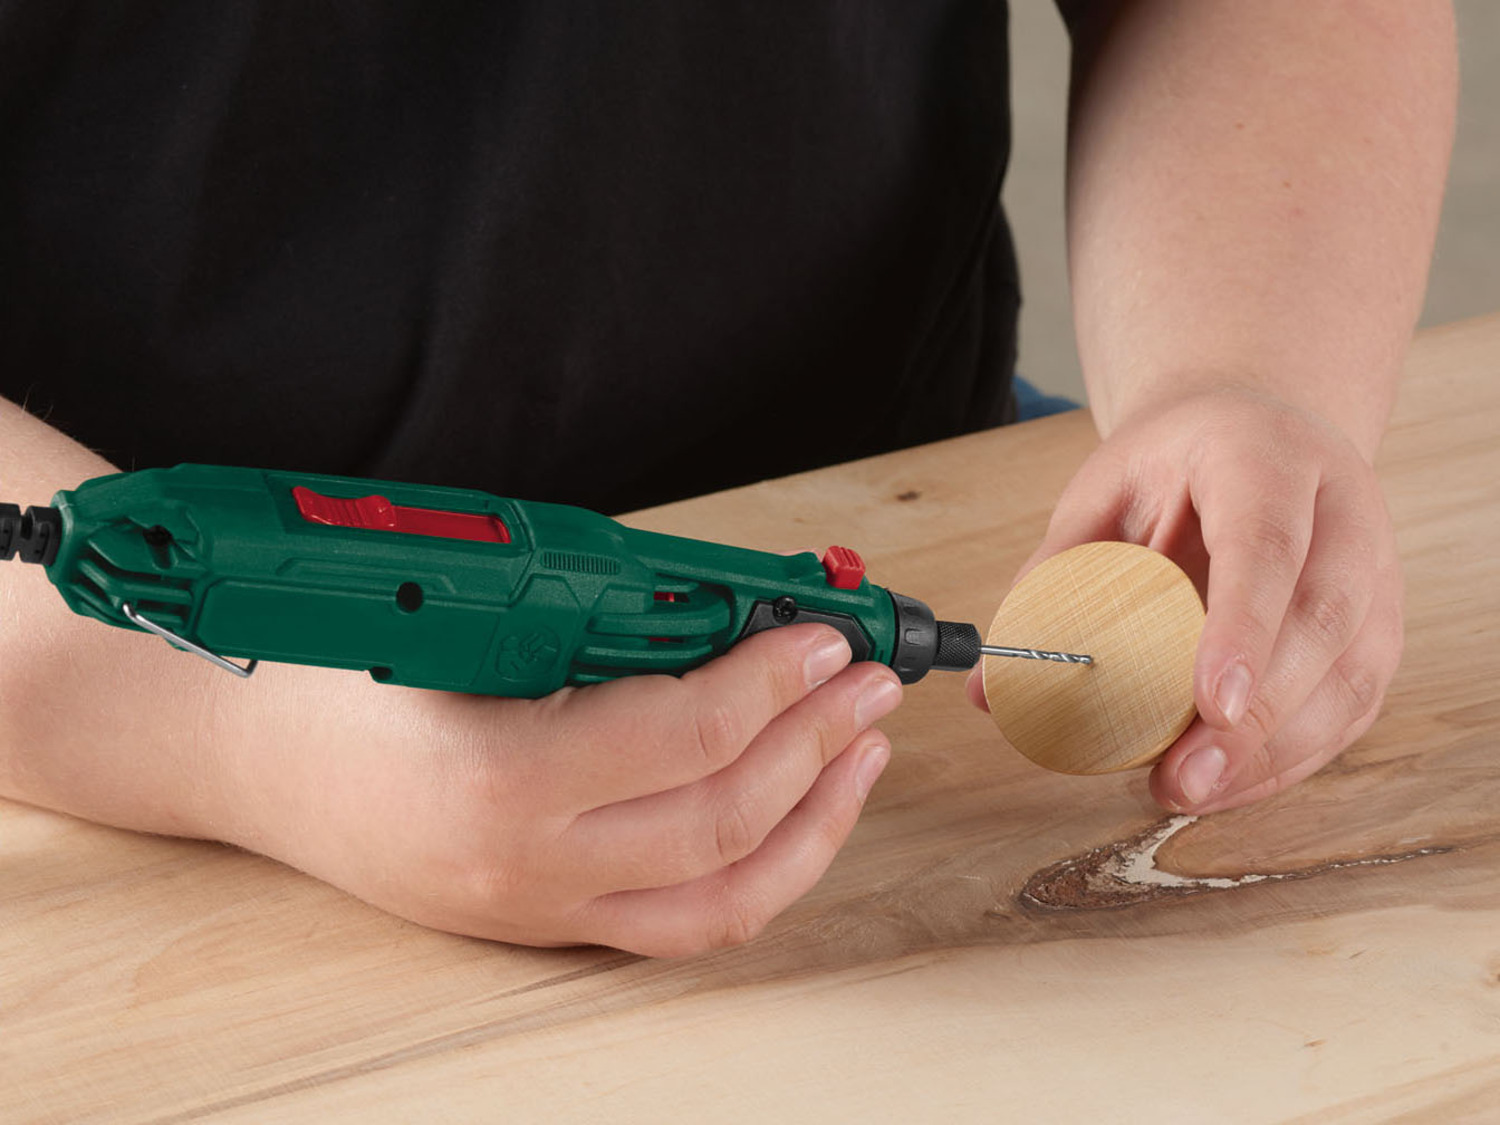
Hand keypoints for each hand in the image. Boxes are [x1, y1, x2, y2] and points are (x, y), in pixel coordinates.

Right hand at [15, 617, 898, 956]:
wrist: (243, 752)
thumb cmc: (338, 665)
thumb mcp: (460, 614)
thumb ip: (597, 615)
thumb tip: (729, 602)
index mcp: (499, 779)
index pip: (687, 736)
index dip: (776, 677)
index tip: (828, 631)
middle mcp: (525, 868)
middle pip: (723, 817)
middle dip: (818, 741)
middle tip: (869, 677)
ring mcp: (538, 913)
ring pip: (722, 894)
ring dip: (814, 817)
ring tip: (862, 746)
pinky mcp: (546, 928)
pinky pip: (685, 925)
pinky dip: (762, 872)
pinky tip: (802, 813)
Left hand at [968, 387, 1402, 812]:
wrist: (1254, 433)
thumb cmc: (1173, 465)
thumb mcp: (1103, 492)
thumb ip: (1051, 579)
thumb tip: (989, 688)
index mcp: (1264, 457)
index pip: (1267, 542)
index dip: (1243, 626)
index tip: (1211, 703)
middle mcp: (1341, 510)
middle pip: (1322, 619)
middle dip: (1259, 714)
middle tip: (1186, 775)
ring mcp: (1375, 568)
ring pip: (1352, 672)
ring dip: (1276, 750)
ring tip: (1195, 790)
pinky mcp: (1379, 624)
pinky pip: (1352, 703)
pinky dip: (1293, 756)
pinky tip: (1231, 783)